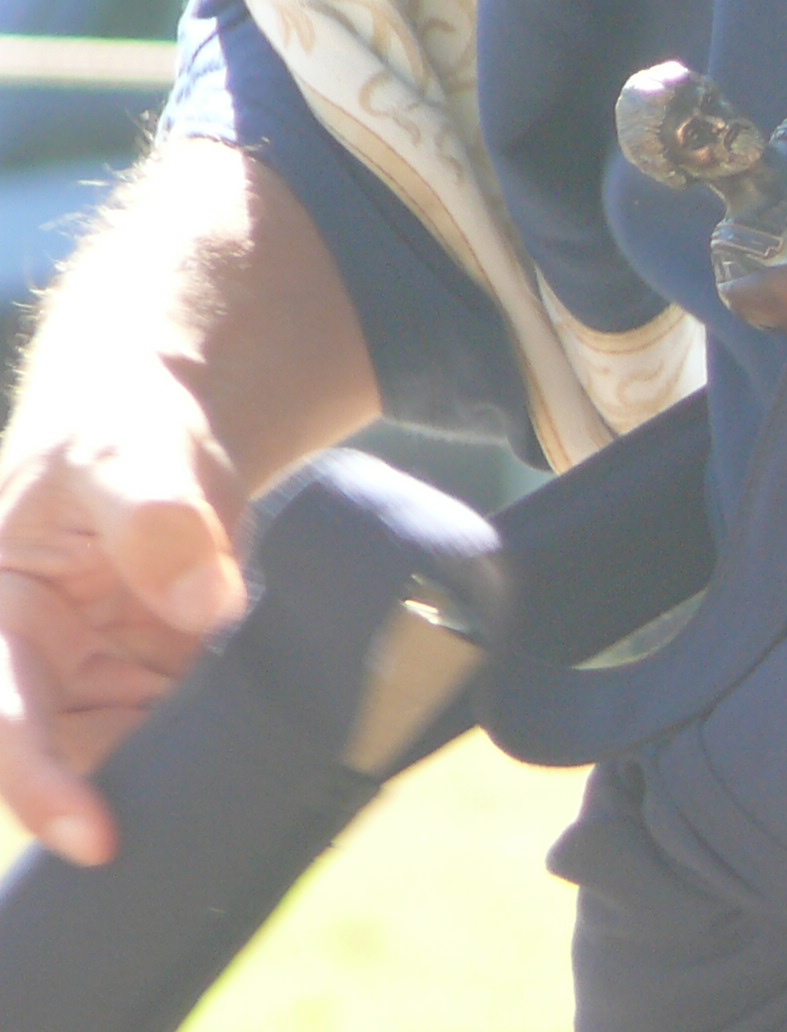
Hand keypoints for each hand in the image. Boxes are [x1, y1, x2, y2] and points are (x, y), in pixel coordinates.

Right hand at [0, 369, 247, 865]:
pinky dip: (236, 740)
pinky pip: (197, 727)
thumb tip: (208, 604)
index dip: (42, 786)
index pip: (3, 722)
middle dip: (135, 801)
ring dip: (193, 773)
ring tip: (258, 778)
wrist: (159, 422)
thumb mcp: (128, 451)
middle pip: (77, 763)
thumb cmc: (118, 427)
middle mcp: (43, 671)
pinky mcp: (170, 678)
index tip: (97, 837)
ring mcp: (108, 680)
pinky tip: (286, 747)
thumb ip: (157, 518)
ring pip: (145, 756)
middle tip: (210, 827)